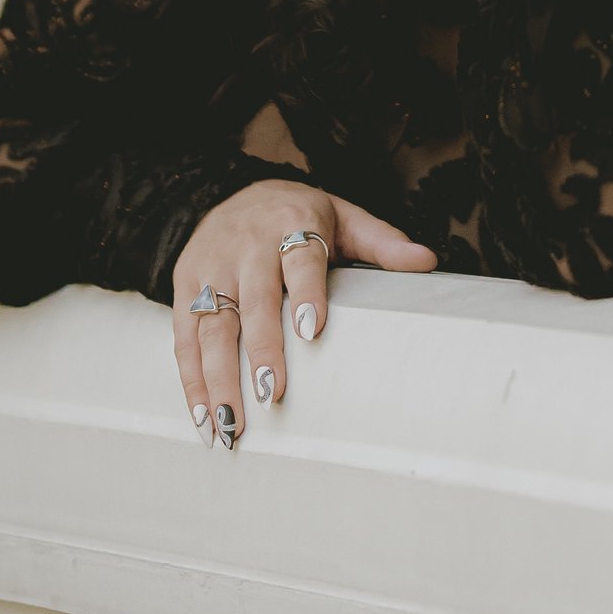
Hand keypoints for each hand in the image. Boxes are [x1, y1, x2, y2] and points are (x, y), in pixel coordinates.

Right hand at [172, 180, 434, 447]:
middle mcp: (247, 246)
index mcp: (292, 223)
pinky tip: (203, 417)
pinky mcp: (185, 287)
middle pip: (253, 301)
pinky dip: (191, 380)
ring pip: (212, 326)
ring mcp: (212, 268)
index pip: (300, 258)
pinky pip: (185, 338)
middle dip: (261, 350)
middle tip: (273, 394)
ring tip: (232, 422)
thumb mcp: (342, 216)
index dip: (305, 292)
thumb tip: (427, 262)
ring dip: (219, 378)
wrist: (227, 191)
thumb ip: (381, 242)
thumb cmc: (296, 214)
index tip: (312, 331)